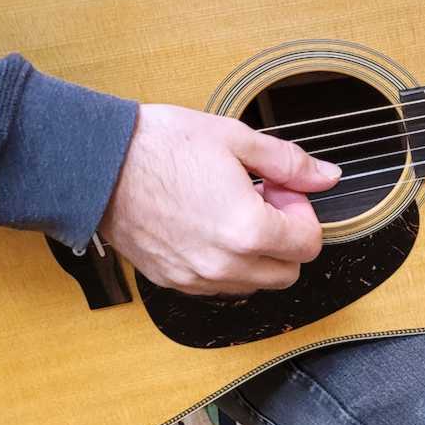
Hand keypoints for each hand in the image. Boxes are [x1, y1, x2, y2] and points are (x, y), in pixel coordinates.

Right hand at [99, 104, 340, 296]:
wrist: (98, 163)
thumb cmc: (160, 146)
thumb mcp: (235, 139)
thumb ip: (289, 163)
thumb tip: (326, 176)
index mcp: (248, 230)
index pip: (308, 244)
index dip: (302, 212)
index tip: (280, 190)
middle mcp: (225, 265)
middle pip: (287, 272)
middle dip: (285, 238)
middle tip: (261, 201)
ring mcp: (196, 278)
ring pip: (253, 284)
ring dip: (256, 254)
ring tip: (230, 212)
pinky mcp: (172, 281)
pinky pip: (217, 286)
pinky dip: (225, 264)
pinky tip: (206, 226)